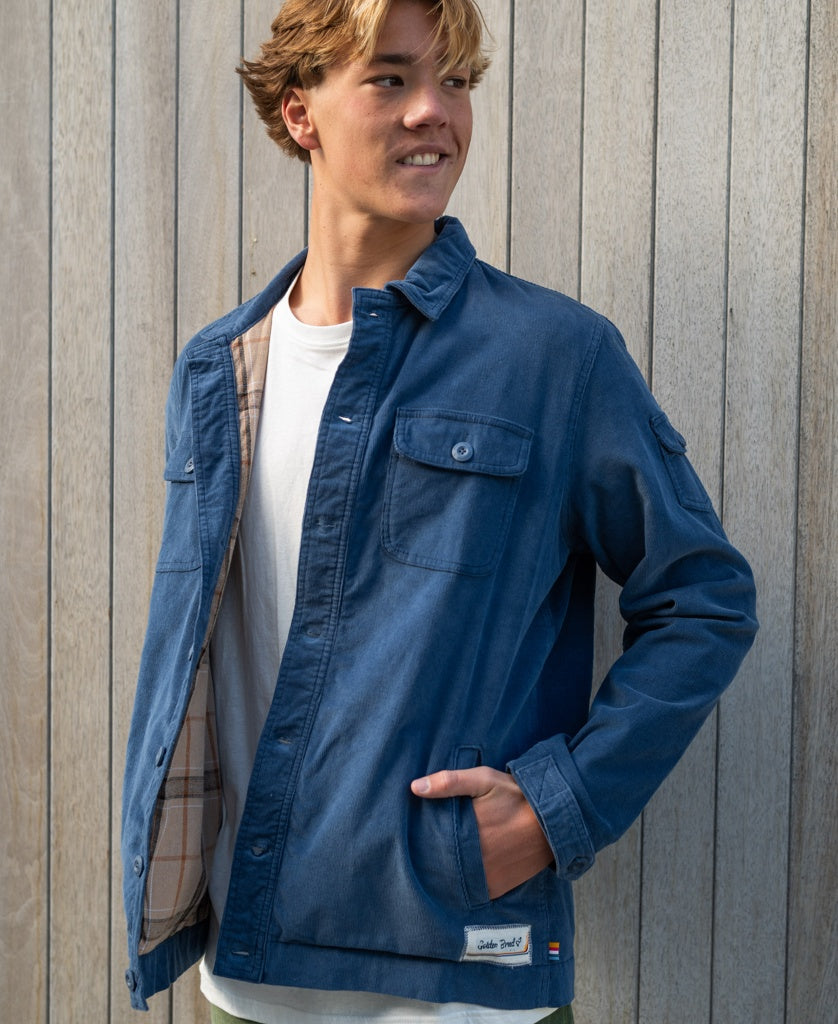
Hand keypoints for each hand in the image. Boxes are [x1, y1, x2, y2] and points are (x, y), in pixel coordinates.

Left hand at [411, 766, 553, 898]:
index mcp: (466, 835)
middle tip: (425, 853)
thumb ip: (449, 782)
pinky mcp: (499, 888)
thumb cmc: (516, 796)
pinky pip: (475, 891)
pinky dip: (468, 884)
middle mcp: (474, 862)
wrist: (555, 820)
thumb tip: (415, 788)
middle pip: (442, 865)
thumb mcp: (483, 780)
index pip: (432, 846)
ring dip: (451, 873)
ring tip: (447, 862)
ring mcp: (486, 878)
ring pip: (457, 880)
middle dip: (434, 859)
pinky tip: (465, 873)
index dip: (422, 844)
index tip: (415, 841)